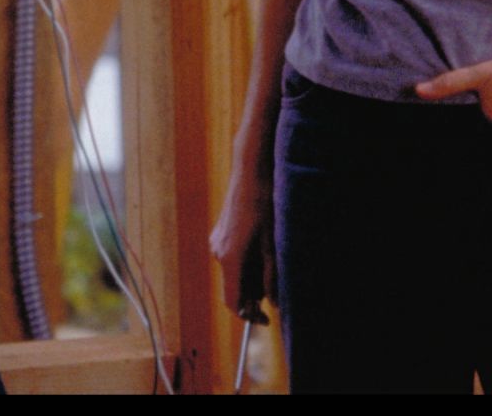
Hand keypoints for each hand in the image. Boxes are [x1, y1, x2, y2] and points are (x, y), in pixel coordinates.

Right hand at [209, 170, 274, 323]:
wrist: (250, 172)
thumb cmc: (264, 206)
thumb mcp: (273, 246)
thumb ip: (270, 278)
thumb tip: (273, 302)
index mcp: (230, 260)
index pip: (233, 302)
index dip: (249, 316)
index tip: (266, 319)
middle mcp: (218, 253)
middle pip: (234, 287)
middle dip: (254, 293)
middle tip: (275, 288)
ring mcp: (216, 241)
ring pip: (233, 272)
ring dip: (251, 276)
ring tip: (271, 261)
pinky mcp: (219, 232)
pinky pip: (231, 257)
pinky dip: (245, 262)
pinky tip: (261, 246)